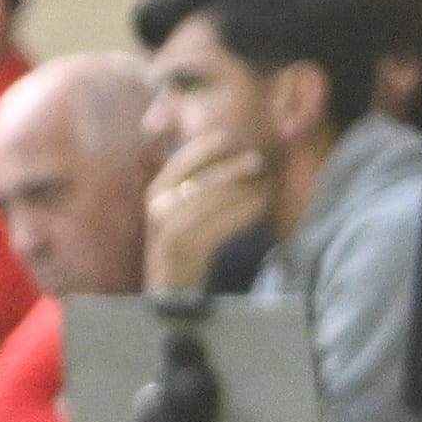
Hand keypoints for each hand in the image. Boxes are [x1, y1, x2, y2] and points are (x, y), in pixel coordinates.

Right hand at [142, 135, 270, 294]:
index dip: (202, 148)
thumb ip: (193, 179)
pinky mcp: (182, 249)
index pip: (179, 162)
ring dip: (238, 192)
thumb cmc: (181, 240)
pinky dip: (239, 215)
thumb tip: (215, 140)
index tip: (227, 135)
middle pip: (196, 181)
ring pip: (206, 203)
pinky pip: (216, 228)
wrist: (168, 286)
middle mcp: (158, 207)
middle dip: (228, 168)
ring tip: (265, 184)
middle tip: (257, 159)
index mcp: (156, 191)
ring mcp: (168, 230)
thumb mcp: (179, 207)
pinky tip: (259, 207)